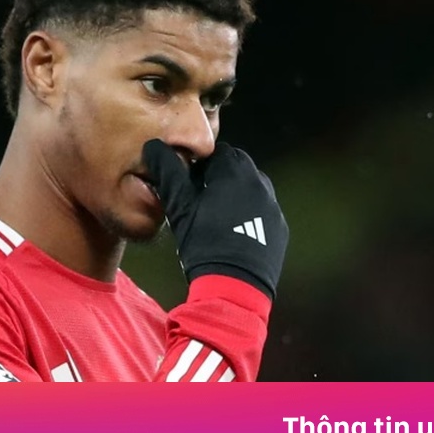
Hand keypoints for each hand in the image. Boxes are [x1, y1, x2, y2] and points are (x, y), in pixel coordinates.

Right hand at [142, 139, 287, 299]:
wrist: (235, 286)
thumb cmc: (204, 243)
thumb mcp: (180, 207)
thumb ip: (168, 173)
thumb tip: (154, 146)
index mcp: (234, 171)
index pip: (215, 153)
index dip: (199, 166)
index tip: (188, 185)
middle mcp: (259, 182)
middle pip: (236, 167)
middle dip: (218, 177)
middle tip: (199, 201)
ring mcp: (272, 205)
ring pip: (251, 188)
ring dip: (235, 195)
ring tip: (216, 220)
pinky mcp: (279, 226)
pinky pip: (263, 210)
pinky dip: (250, 214)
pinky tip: (234, 234)